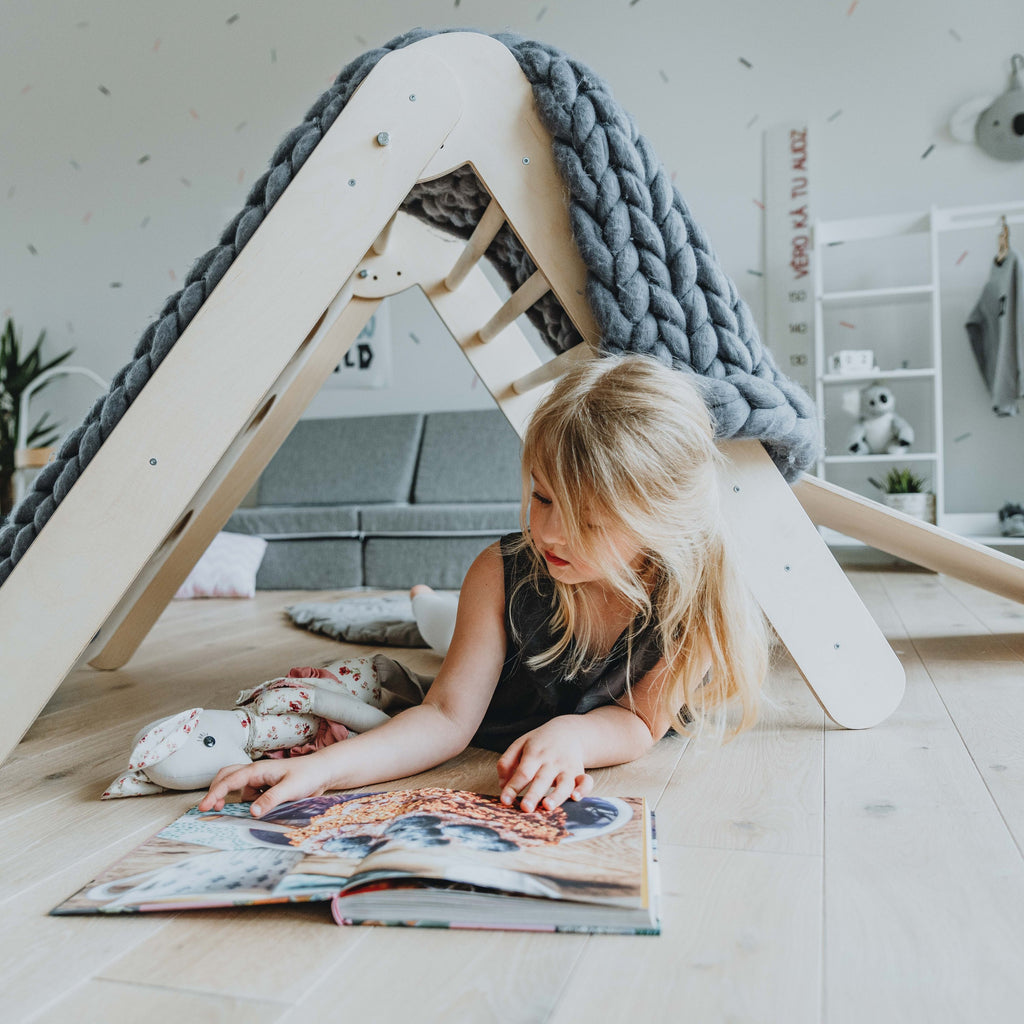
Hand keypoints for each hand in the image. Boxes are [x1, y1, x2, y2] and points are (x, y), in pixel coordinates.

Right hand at [197, 753, 333, 817]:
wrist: (323, 772)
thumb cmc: (307, 775)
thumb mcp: (289, 788)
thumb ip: (271, 800)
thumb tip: (252, 812)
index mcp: (258, 770)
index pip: (230, 780)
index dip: (215, 793)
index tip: (204, 806)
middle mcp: (256, 773)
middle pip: (227, 776)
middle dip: (215, 790)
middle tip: (209, 809)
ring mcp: (261, 779)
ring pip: (238, 786)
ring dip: (231, 796)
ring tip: (228, 811)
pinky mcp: (267, 787)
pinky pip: (250, 794)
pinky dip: (246, 801)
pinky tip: (253, 810)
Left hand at [496, 718, 593, 812]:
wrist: (568, 730)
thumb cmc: (540, 742)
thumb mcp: (519, 744)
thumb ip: (506, 763)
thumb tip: (503, 786)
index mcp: (534, 753)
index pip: (523, 772)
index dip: (513, 787)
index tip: (504, 801)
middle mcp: (552, 761)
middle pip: (542, 779)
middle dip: (533, 795)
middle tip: (525, 808)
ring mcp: (567, 767)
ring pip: (564, 783)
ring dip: (557, 796)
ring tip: (548, 806)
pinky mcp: (580, 772)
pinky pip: (585, 782)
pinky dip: (583, 790)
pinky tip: (576, 797)